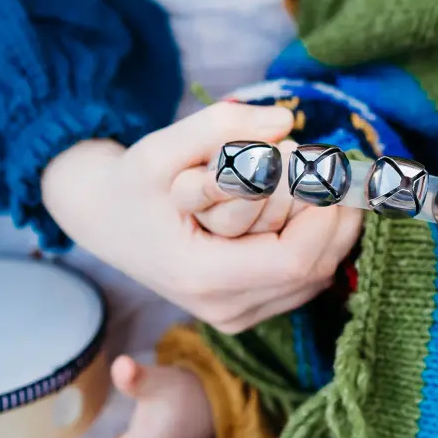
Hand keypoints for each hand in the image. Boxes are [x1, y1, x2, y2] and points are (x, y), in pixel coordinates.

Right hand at [42, 102, 362, 331]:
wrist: (107, 223)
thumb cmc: (133, 185)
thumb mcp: (161, 147)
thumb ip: (220, 128)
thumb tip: (284, 120)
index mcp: (201, 275)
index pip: (293, 259)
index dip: (322, 214)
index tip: (321, 167)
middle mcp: (225, 308)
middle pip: (316, 268)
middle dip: (329, 211)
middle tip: (314, 163)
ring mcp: (239, 316)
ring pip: (320, 277)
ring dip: (330, 226)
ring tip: (309, 179)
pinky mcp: (251, 311)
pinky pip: (308, 281)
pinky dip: (320, 241)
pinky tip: (305, 205)